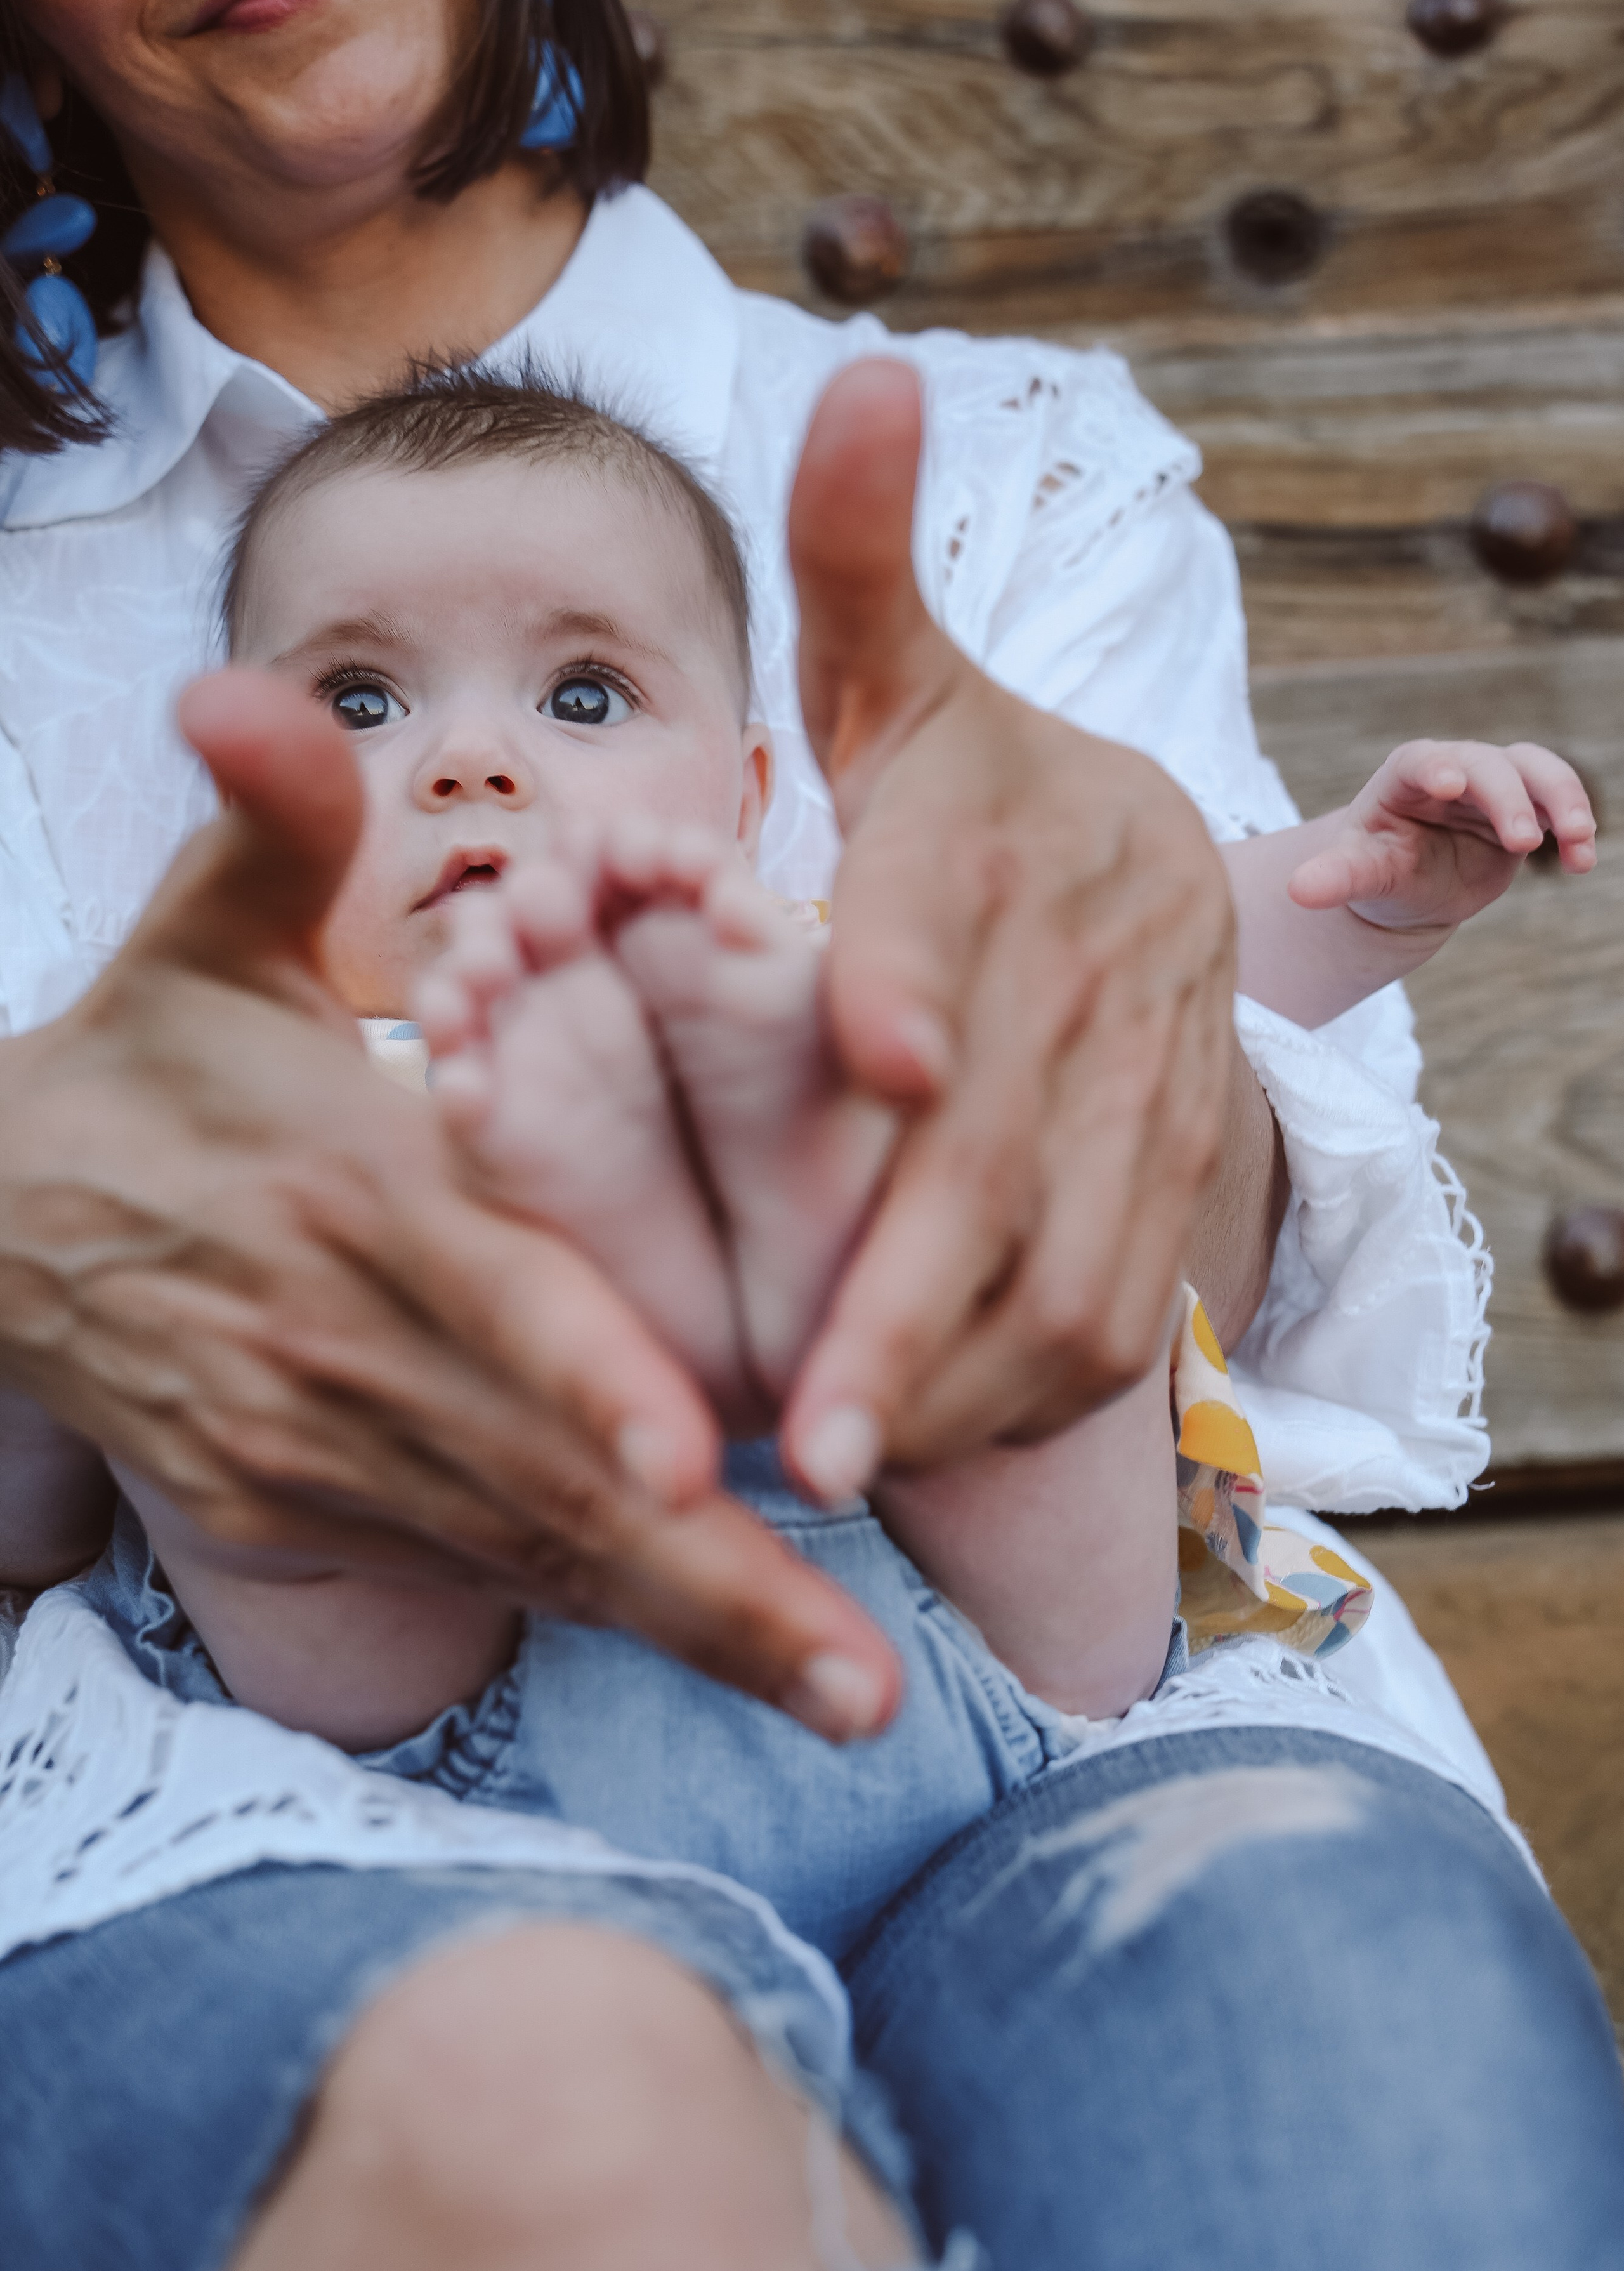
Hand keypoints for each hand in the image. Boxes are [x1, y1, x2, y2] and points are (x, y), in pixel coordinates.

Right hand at [0, 670, 898, 1739]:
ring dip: (680, 1630)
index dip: (583, 1376)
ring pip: (520, 1555)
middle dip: (703, 1584)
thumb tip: (242, 689)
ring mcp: (312, 1450)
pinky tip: (722, 1647)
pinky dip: (591, 1605)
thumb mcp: (199, 934)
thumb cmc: (145, 1065)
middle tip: (867, 1688)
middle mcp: (338, 1341)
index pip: (483, 1291)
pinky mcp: (296, 1509)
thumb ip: (269, 827)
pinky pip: (469, 1568)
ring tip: (843, 1697)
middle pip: (536, 1476)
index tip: (699, 1460)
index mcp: (348, 1189)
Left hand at [777, 360, 1237, 1495]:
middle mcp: (1091, 960)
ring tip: (839, 1462)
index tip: (874, 1069)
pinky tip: (926, 1436)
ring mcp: (1151, 1077)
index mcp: (1005, 830)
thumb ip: (858, 557)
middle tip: (799, 1426)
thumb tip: (864, 367)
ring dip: (967, 1372)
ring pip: (1079, 1252)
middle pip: (1002, 1139)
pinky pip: (1122, 1296)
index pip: (948, 908)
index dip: (913, 977)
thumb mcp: (900, 675)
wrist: (1134, 858)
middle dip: (904, 1289)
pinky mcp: (1179, 1163)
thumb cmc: (963, 787)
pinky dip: (1029, 1379)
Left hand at [1288, 738, 1595, 934]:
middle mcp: (1457, 768)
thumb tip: (1299, 891)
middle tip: (1523, 842)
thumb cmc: (1378, 869)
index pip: (1423, 761)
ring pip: (1538, 772)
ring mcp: (1496, 784)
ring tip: (1576, 839)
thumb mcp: (1358, 875)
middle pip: (1490, 764)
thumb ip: (1336, 879)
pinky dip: (1576, 828)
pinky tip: (1582, 862)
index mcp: (1407, 775)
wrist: (1411, 884)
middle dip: (1508, 799)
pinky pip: (1559, 806)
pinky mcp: (1527, 809)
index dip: (1439, 767)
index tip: (1451, 784)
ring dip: (1563, 800)